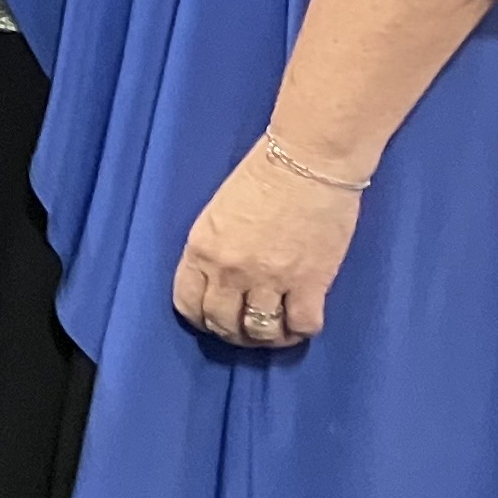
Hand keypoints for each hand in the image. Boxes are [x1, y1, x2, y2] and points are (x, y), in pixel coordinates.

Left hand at [172, 145, 359, 347]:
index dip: (199, 317)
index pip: (187, 302)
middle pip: (221, 323)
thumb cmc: (265, 173)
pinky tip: (301, 323)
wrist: (309, 159)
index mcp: (202, 248)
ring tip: (274, 331)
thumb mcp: (219, 211)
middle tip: (244, 329)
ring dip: (265, 338)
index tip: (212, 318)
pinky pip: (301, 325)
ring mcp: (270, 279)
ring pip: (260, 332)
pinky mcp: (310, 282)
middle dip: (230, 332)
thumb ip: (214, 248)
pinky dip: (301, 331)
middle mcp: (230, 270)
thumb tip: (220, 279)